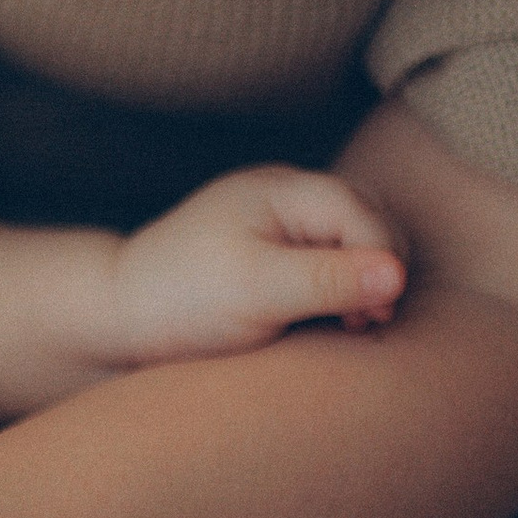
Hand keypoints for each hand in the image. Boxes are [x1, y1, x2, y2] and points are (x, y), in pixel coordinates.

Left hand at [110, 165, 406, 365]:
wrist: (118, 318)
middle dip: (381, 269)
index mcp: (280, 191)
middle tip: (365, 326)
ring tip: (351, 327)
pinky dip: (343, 292)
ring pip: (356, 244)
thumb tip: (399, 275)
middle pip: (369, 221)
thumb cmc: (180, 301)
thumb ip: (327, 281)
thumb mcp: (256, 293)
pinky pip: (332, 264)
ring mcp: (282, 225)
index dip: (382, 262)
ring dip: (365, 283)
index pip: (362, 213)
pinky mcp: (276, 256)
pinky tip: (332, 325)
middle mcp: (286, 198)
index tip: (373, 317)